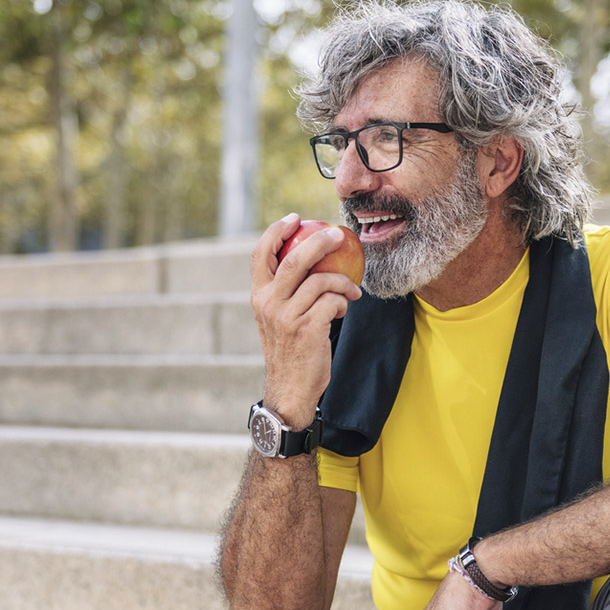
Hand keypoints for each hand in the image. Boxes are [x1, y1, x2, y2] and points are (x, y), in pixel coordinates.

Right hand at [250, 213, 361, 423]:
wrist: (290, 390)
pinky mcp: (308, 329)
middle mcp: (268, 303)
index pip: (260, 254)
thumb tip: (308, 260)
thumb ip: (284, 292)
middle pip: (295, 259)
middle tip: (337, 235)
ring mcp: (287, 316)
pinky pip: (332, 301)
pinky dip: (343, 302)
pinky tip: (344, 309)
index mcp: (258, 296)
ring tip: (351, 292)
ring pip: (320, 281)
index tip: (295, 219)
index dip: (276, 231)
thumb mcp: (277, 319)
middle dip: (319, 241)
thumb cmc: (290, 351)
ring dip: (342, 282)